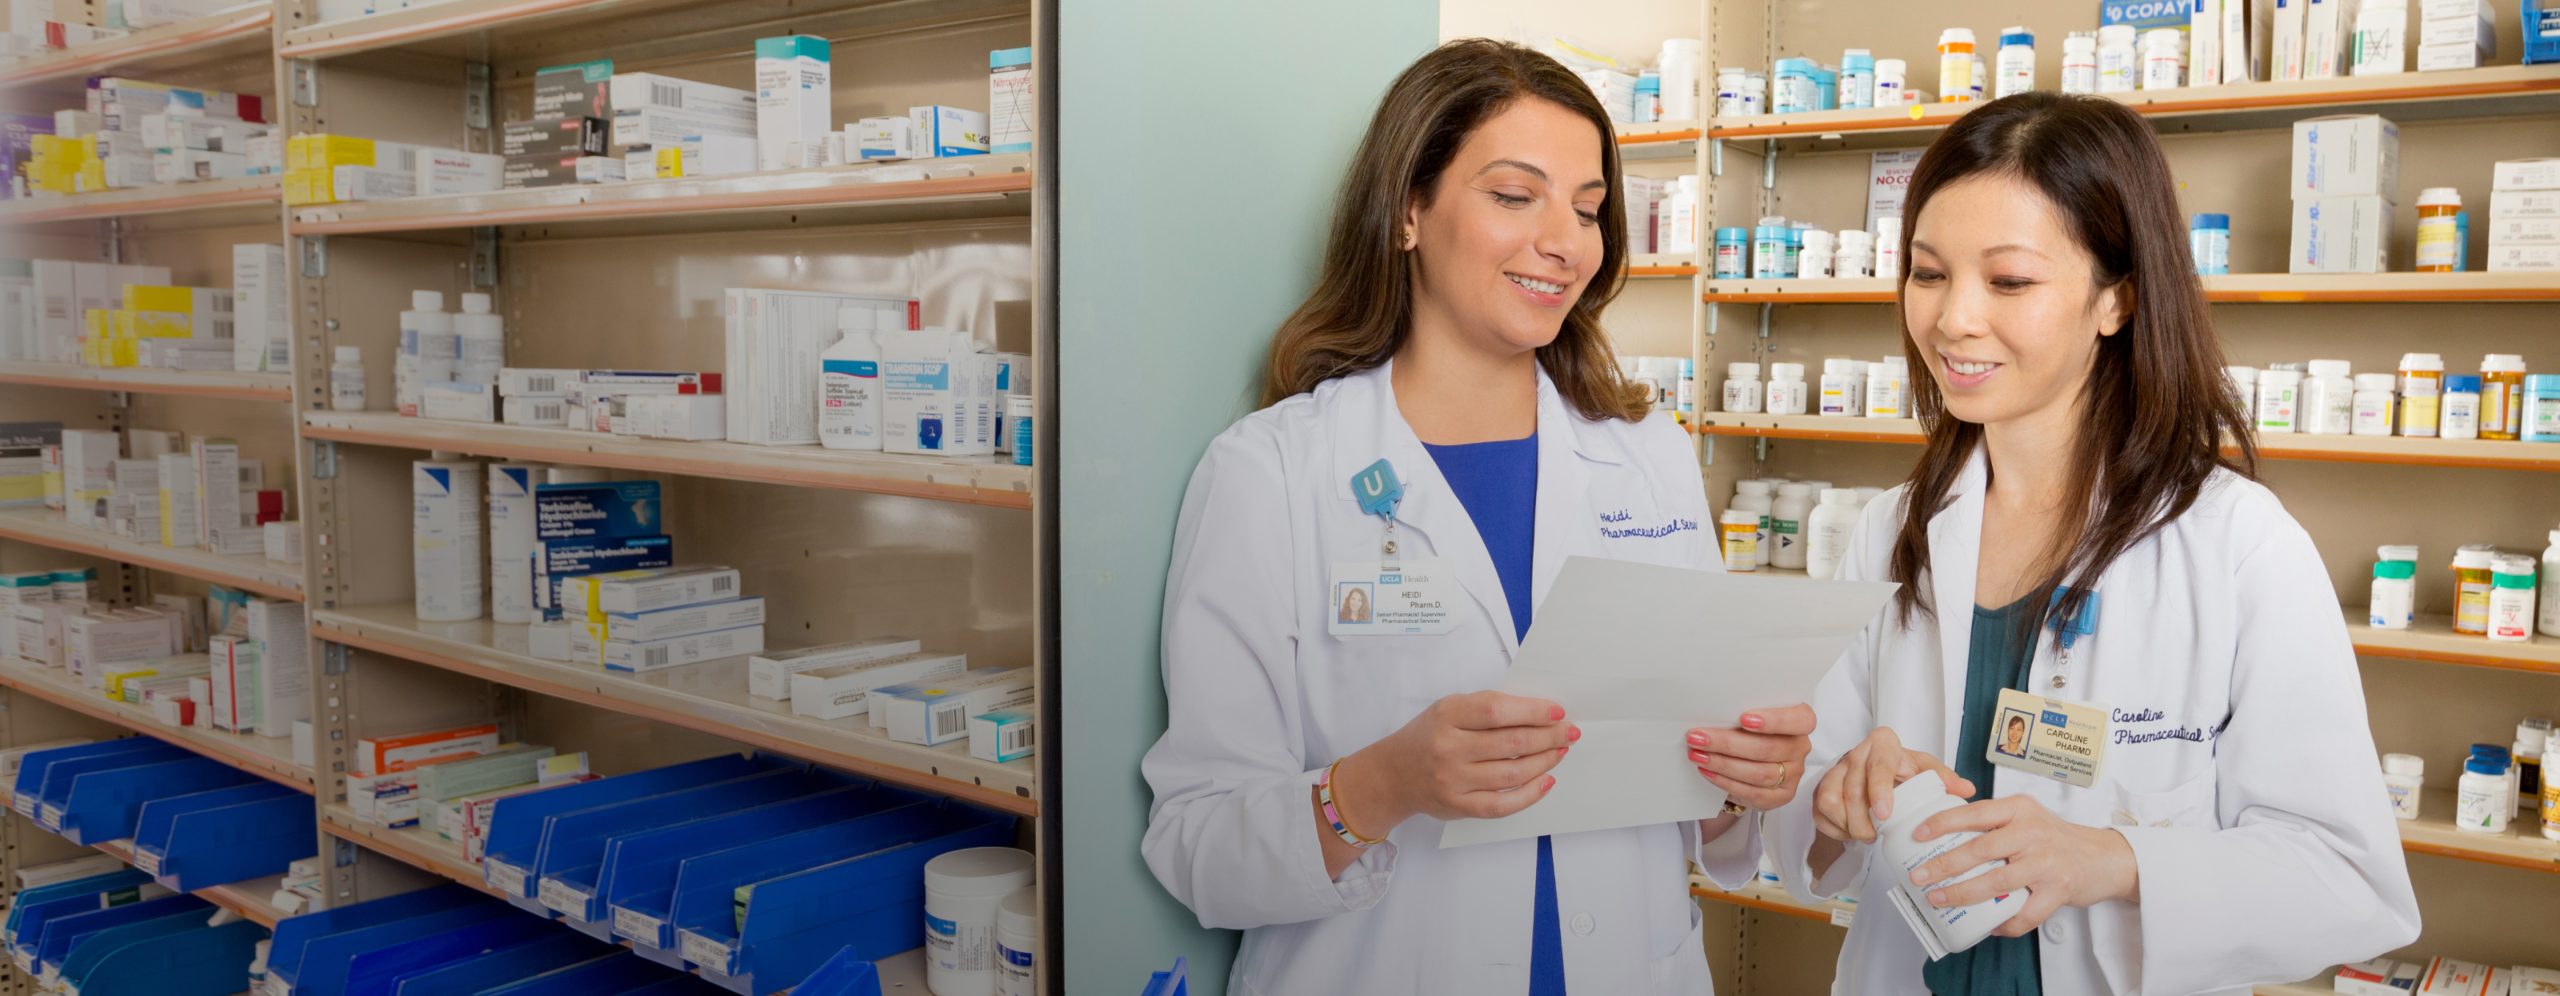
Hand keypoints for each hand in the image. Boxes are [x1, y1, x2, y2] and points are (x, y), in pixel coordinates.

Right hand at [1339, 690, 1575, 826]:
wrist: (1394, 774)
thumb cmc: (1429, 737)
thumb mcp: (1449, 710)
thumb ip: (1487, 710)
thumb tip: (1538, 714)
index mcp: (1447, 715)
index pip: (1497, 711)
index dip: (1532, 711)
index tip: (1557, 712)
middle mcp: (1448, 748)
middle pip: (1511, 743)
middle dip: (1548, 737)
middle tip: (1569, 733)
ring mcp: (1453, 780)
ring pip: (1513, 774)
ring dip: (1545, 762)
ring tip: (1560, 752)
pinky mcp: (1459, 806)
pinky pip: (1504, 803)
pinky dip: (1531, 793)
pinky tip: (1546, 781)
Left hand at [1687, 705, 1814, 809]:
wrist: (1750, 761)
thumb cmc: (1750, 731)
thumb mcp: (1749, 717)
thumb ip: (1741, 713)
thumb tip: (1711, 713)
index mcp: (1800, 722)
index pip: (1800, 720)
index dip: (1774, 720)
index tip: (1744, 719)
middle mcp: (1799, 748)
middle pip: (1767, 748)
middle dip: (1728, 743)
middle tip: (1699, 738)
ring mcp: (1792, 774)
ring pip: (1759, 773)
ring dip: (1723, 764)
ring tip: (1698, 755)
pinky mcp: (1781, 795)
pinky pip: (1753, 792)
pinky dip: (1725, 781)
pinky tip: (1708, 772)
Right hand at [1810, 727, 1973, 843]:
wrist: (1876, 770)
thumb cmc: (1903, 770)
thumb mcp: (1925, 769)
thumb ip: (1944, 778)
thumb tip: (1965, 790)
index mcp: (1882, 744)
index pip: (1878, 765)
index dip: (1879, 789)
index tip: (1885, 814)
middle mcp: (1854, 754)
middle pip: (1851, 790)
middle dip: (1863, 820)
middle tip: (1877, 836)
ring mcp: (1834, 771)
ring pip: (1830, 801)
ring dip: (1848, 825)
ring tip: (1866, 835)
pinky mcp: (1820, 788)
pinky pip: (1820, 812)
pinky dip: (1836, 829)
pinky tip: (1851, 832)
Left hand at [1907, 795, 2139, 934]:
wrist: (2105, 857)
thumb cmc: (2057, 838)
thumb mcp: (2027, 817)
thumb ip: (1995, 822)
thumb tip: (1945, 833)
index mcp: (2020, 809)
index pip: (1975, 813)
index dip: (1943, 822)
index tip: (1918, 834)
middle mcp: (2033, 832)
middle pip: (1980, 849)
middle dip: (1944, 864)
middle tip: (1919, 876)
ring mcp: (2047, 862)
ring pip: (1996, 882)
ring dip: (1963, 894)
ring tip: (1940, 899)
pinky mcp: (2059, 890)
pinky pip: (2025, 914)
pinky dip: (2004, 923)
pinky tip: (1989, 926)